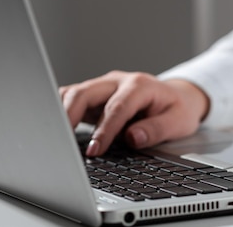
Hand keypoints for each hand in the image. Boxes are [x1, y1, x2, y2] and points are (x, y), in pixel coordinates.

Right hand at [59, 71, 209, 155]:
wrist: (178, 97)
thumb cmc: (177, 109)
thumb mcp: (178, 122)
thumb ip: (156, 129)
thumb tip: (133, 137)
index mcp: (139, 85)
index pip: (116, 107)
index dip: (104, 130)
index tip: (95, 150)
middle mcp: (117, 82)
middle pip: (86, 92)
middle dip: (71, 116)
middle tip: (63, 143)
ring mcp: (103, 87)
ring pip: (73, 93)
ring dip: (61, 113)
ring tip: (54, 137)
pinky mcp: (94, 96)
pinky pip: (71, 99)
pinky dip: (60, 111)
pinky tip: (55, 129)